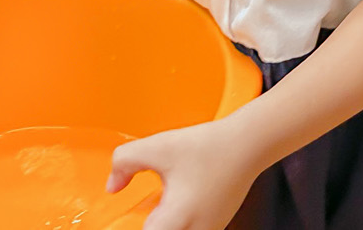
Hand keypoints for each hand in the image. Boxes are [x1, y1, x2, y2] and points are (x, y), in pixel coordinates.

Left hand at [107, 116, 265, 229]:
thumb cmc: (210, 146)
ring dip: (164, 224)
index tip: (121, 221)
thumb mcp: (158, 146)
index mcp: (177, 219)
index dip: (128, 228)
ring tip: (160, 206)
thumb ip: (124, 162)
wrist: (249, 143)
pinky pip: (191, 229)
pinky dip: (178, 222)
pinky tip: (176, 203)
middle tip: (141, 212)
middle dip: (149, 224)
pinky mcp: (216, 225)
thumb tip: (113, 184)